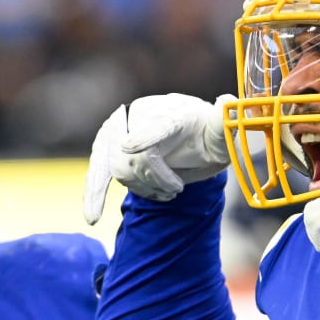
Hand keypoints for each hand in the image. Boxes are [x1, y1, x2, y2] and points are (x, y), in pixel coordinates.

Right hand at [83, 93, 231, 223]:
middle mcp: (140, 116)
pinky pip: (97, 175)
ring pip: (120, 170)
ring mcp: (119, 132)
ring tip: (166, 192)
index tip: (128, 147)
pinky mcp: (106, 151)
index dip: (142, 137)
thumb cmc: (206, 135)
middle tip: (176, 191)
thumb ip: (223, 124)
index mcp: (171, 112)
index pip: (155, 127)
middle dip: (155, 181)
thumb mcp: (220, 133)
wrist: (187, 133)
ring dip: (143, 188)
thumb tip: (227, 102)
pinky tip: (93, 217)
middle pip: (135, 156)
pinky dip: (94, 195)